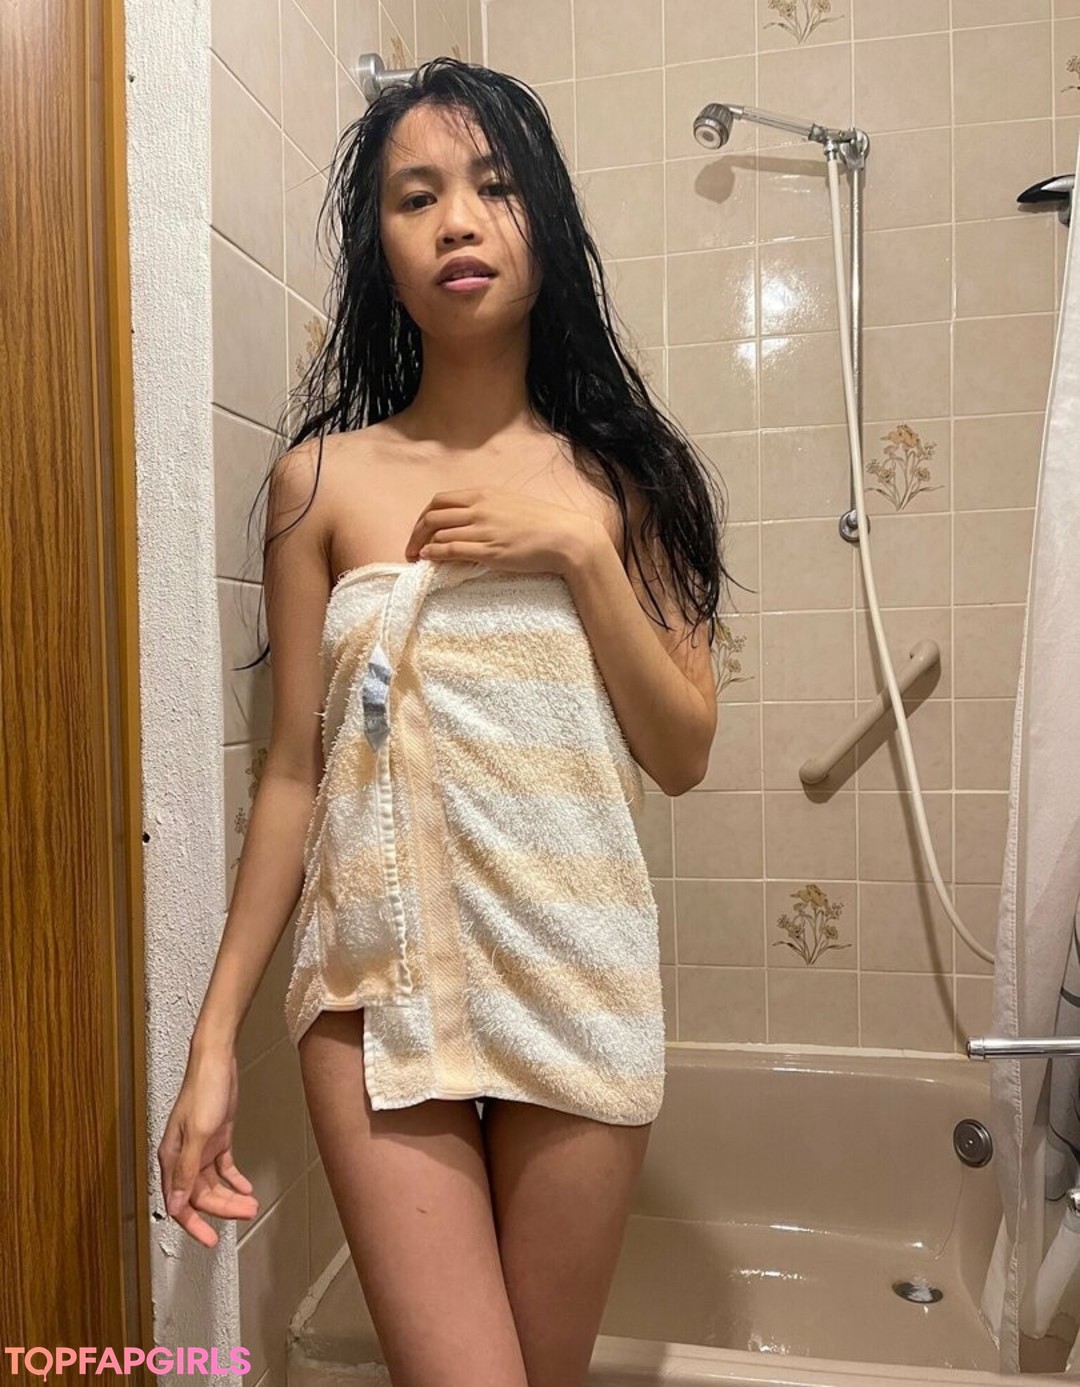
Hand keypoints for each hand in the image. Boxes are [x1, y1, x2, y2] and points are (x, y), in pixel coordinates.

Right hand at [157, 1045, 258, 1246]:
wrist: (217, 1060)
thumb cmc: (203, 1089)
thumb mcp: (198, 1133)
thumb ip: (187, 1171)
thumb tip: (177, 1204)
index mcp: (172, 1157)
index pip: (179, 1202)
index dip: (194, 1225)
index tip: (209, 1240)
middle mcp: (183, 1155)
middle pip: (200, 1195)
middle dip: (223, 1208)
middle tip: (246, 1214)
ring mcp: (199, 1147)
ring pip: (213, 1183)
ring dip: (231, 1196)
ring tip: (250, 1204)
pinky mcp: (215, 1138)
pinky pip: (222, 1167)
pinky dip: (233, 1179)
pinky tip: (244, 1187)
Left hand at [404, 487, 610, 575]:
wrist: (566, 537)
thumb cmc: (543, 522)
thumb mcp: (511, 504)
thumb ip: (488, 508)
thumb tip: (470, 519)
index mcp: (484, 494)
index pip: (440, 500)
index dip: (424, 516)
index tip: (420, 530)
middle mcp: (479, 508)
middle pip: (433, 516)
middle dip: (416, 532)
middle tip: (411, 547)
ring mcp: (483, 529)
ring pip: (438, 533)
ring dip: (421, 546)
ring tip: (417, 558)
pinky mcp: (488, 551)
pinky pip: (451, 550)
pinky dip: (434, 554)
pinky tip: (428, 559)